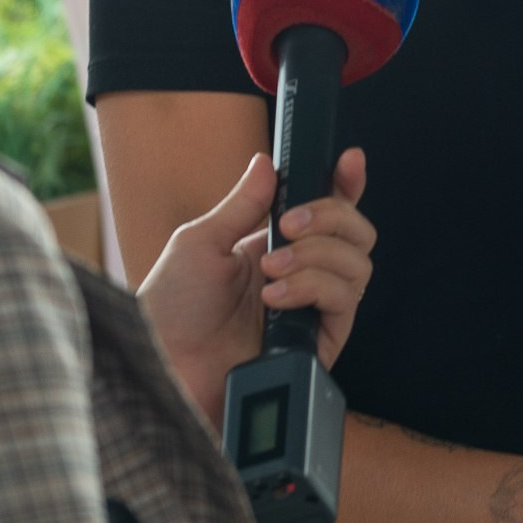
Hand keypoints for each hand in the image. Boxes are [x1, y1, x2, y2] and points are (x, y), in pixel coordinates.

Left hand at [136, 148, 373, 429]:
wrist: (165, 362)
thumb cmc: (172, 306)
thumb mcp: (200, 242)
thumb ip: (242, 204)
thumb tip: (267, 162)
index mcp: (276, 246)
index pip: (329, 212)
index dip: (347, 184)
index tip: (349, 160)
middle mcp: (303, 275)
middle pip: (357, 234)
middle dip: (331, 217)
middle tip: (288, 226)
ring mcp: (313, 310)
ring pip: (357, 265)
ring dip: (317, 256)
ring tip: (270, 270)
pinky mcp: (317, 343)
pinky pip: (343, 302)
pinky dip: (313, 288)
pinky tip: (275, 297)